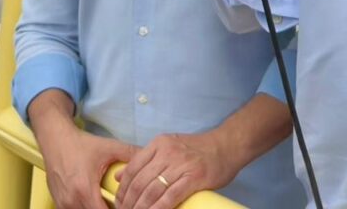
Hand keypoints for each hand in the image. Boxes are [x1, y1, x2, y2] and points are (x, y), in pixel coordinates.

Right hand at [29, 91, 138, 208]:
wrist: (56, 139)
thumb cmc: (81, 144)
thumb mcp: (109, 147)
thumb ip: (131, 154)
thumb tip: (149, 159)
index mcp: (85, 190)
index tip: (128, 206)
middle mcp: (71, 201)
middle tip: (120, 203)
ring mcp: (62, 204)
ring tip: (107, 204)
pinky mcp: (58, 203)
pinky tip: (94, 203)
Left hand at [114, 131, 236, 208]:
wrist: (227, 146)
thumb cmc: (198, 149)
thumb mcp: (169, 146)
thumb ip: (145, 159)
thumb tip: (119, 176)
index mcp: (158, 144)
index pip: (132, 168)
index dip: (122, 189)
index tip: (119, 202)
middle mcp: (167, 152)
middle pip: (139, 182)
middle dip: (129, 203)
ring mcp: (181, 164)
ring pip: (152, 191)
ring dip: (141, 208)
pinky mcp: (194, 177)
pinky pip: (170, 197)